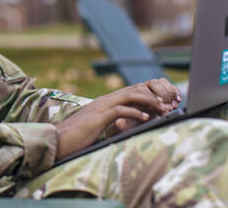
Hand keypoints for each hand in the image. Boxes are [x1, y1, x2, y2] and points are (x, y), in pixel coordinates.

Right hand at [55, 78, 180, 160]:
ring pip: (131, 95)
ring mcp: (101, 107)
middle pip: (136, 88)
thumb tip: (130, 122)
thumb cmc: (77, 136)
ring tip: (164, 109)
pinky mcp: (98, 117)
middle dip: (156, 94)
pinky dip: (135, 113)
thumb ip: (113, 121)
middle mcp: (106, 100)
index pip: (134, 90)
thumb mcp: (99, 126)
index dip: (152, 94)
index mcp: (107, 101)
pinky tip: (146, 119)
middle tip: (171, 104)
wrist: (56, 140)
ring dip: (150, 102)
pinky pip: (120, 110)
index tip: (167, 103)